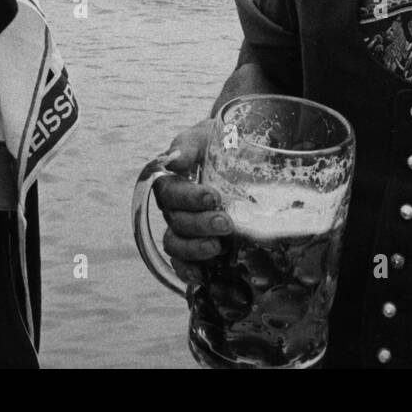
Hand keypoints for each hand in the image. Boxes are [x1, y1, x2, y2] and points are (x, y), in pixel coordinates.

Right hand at [153, 118, 231, 284]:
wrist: (240, 151)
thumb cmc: (220, 141)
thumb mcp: (207, 135)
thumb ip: (188, 145)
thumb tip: (174, 160)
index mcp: (172, 180)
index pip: (170, 192)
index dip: (189, 198)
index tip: (214, 196)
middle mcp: (174, 207)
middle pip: (175, 221)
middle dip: (199, 224)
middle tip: (225, 222)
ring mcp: (185, 228)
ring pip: (176, 244)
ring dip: (194, 248)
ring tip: (217, 246)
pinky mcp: (198, 243)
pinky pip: (182, 263)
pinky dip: (187, 271)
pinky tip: (200, 276)